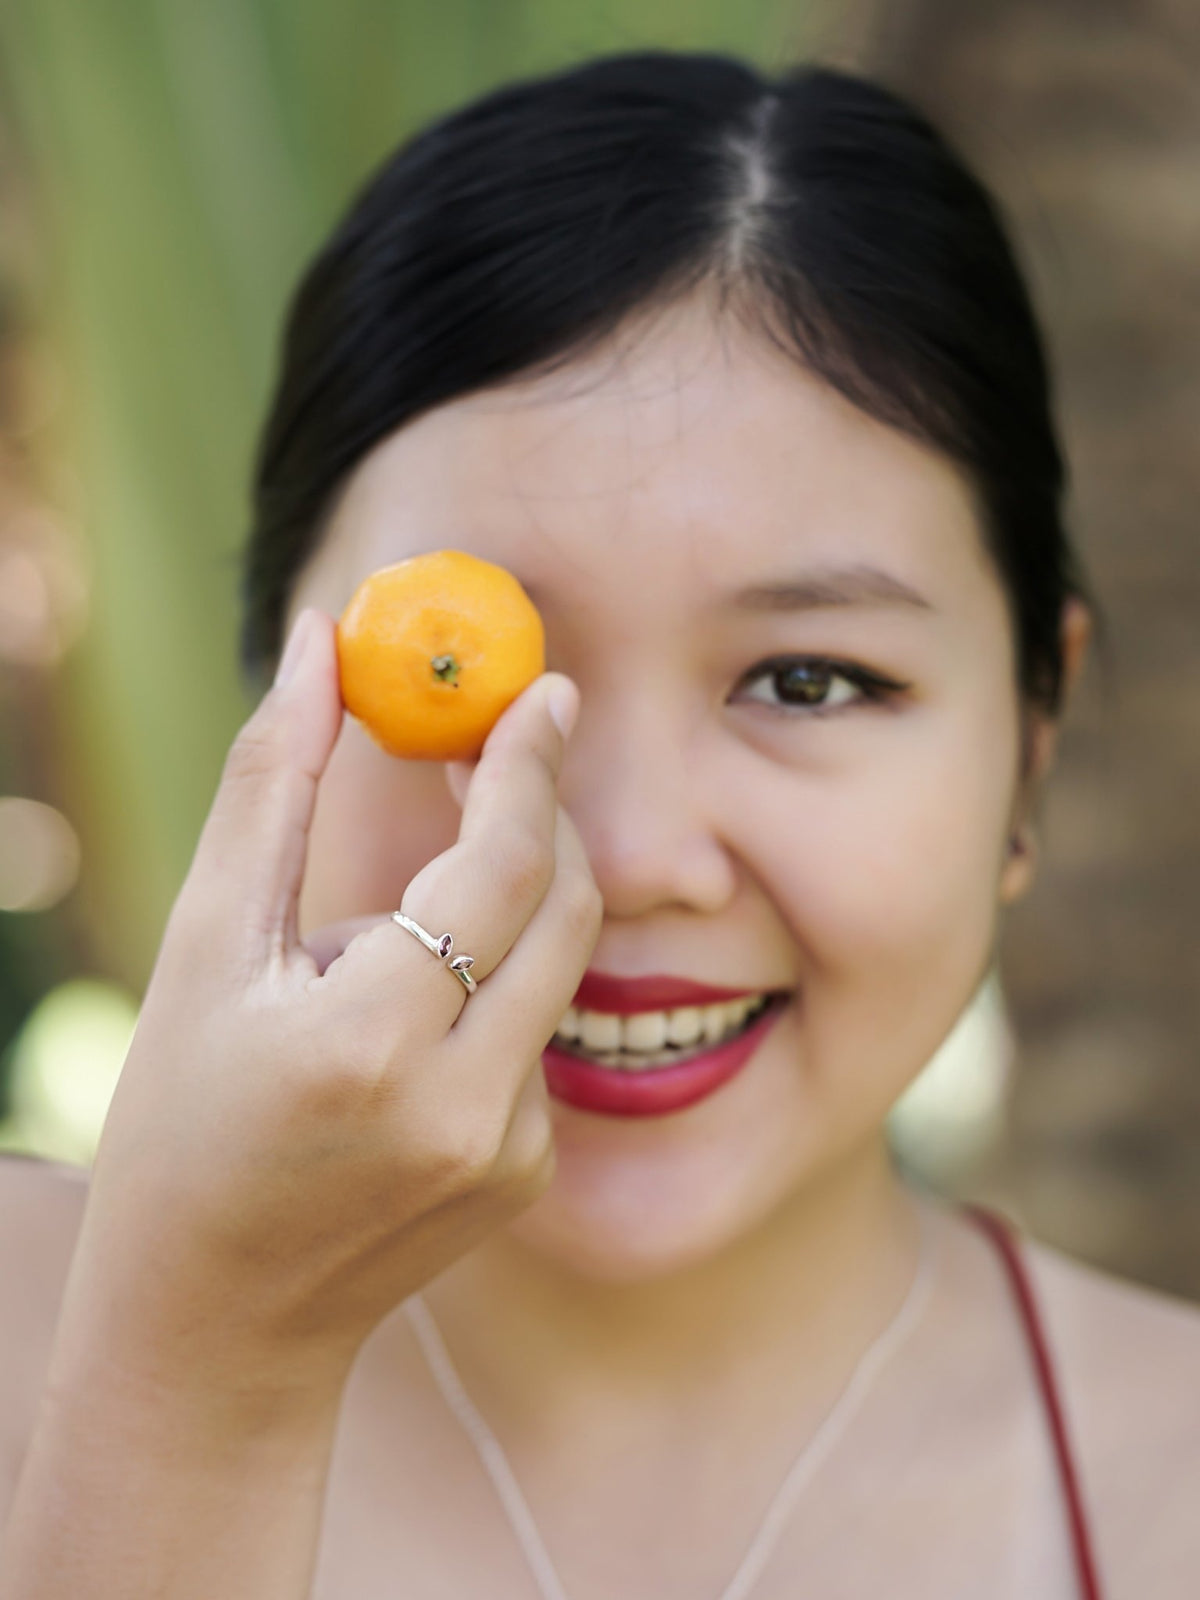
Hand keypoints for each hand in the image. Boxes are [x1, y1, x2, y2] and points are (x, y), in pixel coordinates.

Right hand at [71, 608, 600, 1393]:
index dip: (530, 763)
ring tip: (401, 913)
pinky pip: (542, 1031)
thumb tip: (319, 648)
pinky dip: (496, 981)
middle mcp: (465, 1102)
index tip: (548, 690)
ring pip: (560, 961)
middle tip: (496, 749)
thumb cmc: (183, 1125)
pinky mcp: (530, 1172)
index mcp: (370, 1042)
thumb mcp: (205, 950)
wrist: (215, 1325)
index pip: (501, 864)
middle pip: (565, 903)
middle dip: (542, 809)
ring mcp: (511, 1148)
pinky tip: (411, 1018)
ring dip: (510, 896)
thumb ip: (269, 787)